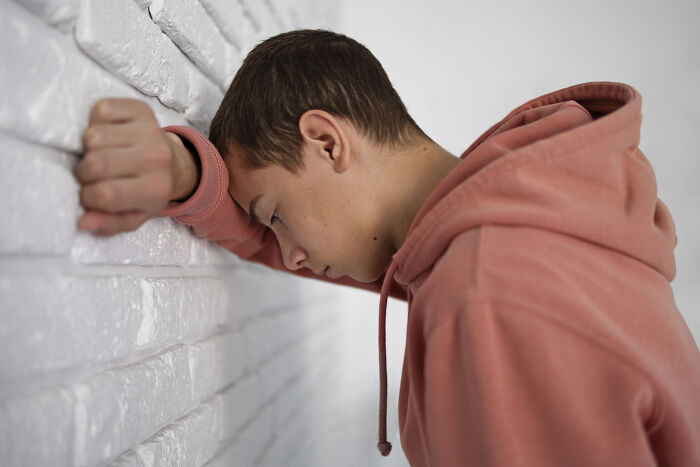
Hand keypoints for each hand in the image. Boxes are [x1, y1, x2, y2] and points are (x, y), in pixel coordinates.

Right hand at [75, 98, 197, 235]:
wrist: (174, 164)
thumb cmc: (147, 192)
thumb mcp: (133, 216)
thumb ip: (109, 224)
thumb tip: (84, 222)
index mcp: (155, 189)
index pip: (105, 194)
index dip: (88, 197)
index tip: (91, 196)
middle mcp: (156, 159)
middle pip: (96, 163)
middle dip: (85, 173)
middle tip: (94, 175)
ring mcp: (150, 131)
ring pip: (93, 136)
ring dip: (88, 148)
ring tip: (101, 154)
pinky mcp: (141, 109)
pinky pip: (101, 109)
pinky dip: (95, 122)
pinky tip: (107, 135)